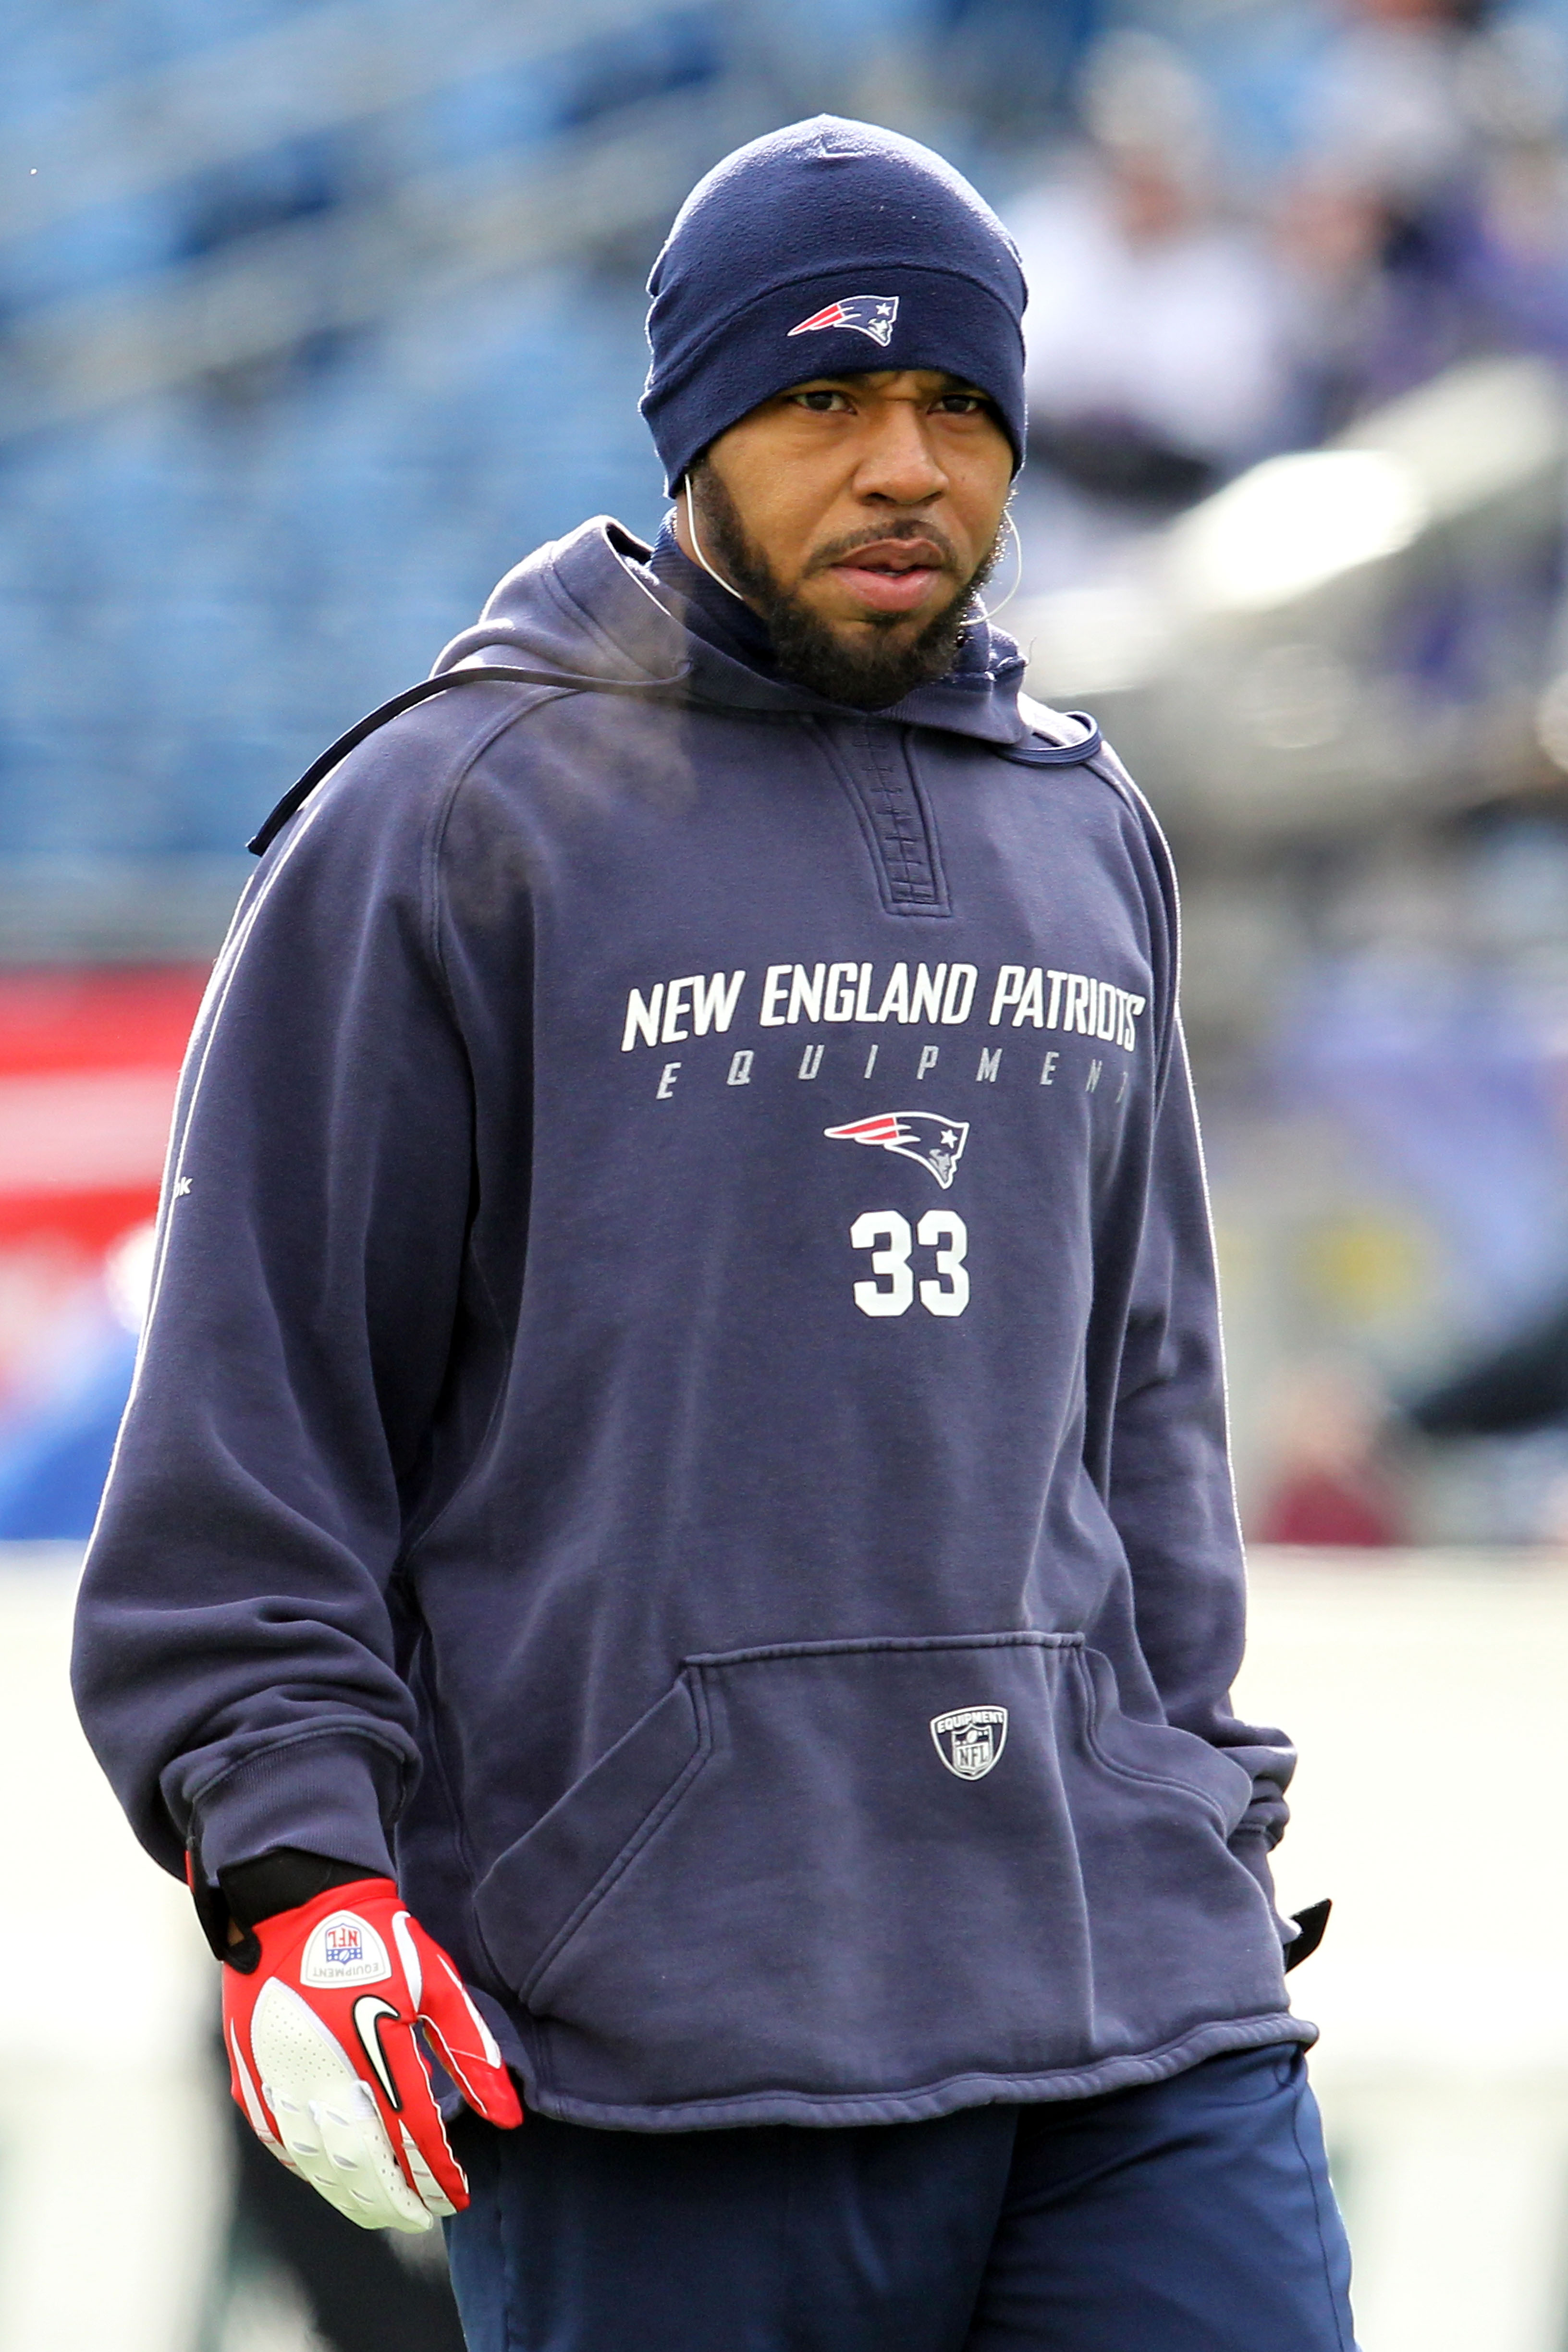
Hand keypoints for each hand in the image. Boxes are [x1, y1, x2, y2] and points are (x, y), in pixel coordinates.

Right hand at [221, 1876, 521, 2231]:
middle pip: (367, 2167)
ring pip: (320, 2167)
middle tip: (424, 2217)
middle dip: (399, 2201)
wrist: (292, 1903)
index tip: (459, 2196)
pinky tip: (334, 2178)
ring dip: (355, 2197)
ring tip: (386, 2211)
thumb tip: (508, 2117)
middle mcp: (325, 2075)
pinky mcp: (252, 2080)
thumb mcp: (436, 1983)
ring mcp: (282, 2081)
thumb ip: (470, 2052)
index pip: (416, 2138)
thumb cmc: (375, 1939)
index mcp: (376, 2050)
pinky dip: (311, 2169)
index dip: (440, 2176)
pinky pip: (282, 2144)